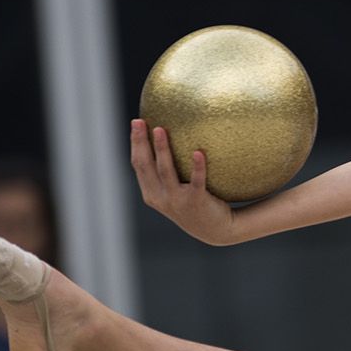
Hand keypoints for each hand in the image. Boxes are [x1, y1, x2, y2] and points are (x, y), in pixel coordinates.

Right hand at [130, 120, 234, 244]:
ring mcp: (177, 200)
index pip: (139, 165)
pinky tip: (198, 152)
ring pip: (166, 171)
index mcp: (151, 193)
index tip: (136, 123)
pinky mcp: (196, 201)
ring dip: (161, 149)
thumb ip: (167, 173)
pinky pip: (197, 181)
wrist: (215, 230)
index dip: (135, 144)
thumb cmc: (194, 203)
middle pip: (146, 166)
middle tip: (140, 121)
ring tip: (161, 129)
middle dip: (140, 142)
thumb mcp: (174, 191)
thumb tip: (167, 136)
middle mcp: (160, 197)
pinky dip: (197, 167)